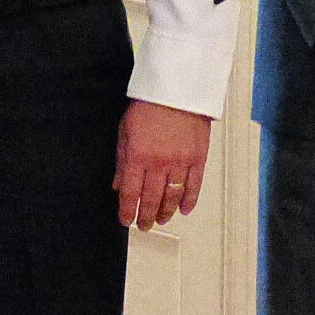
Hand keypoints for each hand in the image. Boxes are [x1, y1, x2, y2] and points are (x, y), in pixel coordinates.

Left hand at [114, 100, 211, 230]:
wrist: (177, 89)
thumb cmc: (149, 105)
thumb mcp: (125, 131)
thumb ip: (121, 160)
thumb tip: (117, 183)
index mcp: (137, 155)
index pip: (129, 193)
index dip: (126, 210)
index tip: (125, 220)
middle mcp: (159, 163)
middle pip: (151, 199)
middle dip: (145, 216)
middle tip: (143, 225)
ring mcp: (180, 162)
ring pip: (172, 198)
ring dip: (165, 212)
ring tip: (161, 220)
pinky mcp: (197, 159)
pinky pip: (194, 187)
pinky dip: (188, 201)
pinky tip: (183, 210)